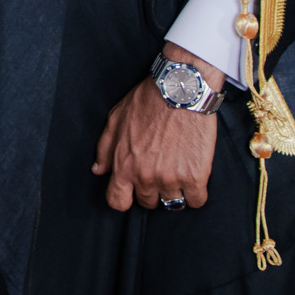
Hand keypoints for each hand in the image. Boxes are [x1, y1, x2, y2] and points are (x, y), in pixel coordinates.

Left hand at [92, 42, 221, 210]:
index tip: (132, 192)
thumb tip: (98, 170)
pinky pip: (196, 201)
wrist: (180, 90)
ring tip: (178, 173)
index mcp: (124, 165)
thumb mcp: (116, 120)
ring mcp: (171, 179)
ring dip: (174, 191)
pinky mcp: (196, 176)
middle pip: (147, 203)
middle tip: (159, 173)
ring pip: (172, 203)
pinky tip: (193, 178)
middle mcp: (145, 177)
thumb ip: (105, 149)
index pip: (117, 201)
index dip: (124, 198)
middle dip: (151, 190)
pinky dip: (196, 193)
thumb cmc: (147, 101)